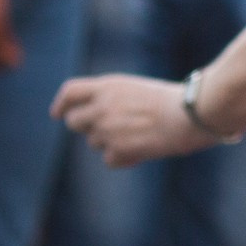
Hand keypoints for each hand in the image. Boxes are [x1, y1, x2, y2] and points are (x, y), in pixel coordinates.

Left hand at [52, 73, 201, 164]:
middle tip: (102, 129)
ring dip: (108, 142)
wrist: (189, 114)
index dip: (60, 103)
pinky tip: (142, 150)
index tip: (56, 113)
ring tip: (137, 135)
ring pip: (93, 142)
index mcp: (108, 86)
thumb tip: (95, 117)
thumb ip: (112, 99)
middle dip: (84, 126)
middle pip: (73, 121)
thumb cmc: (171, 100)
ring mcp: (107, 129)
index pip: (70, 91)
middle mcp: (102, 107)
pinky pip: (109, 159)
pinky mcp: (117, 150)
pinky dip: (123, 158)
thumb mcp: (136, 89)